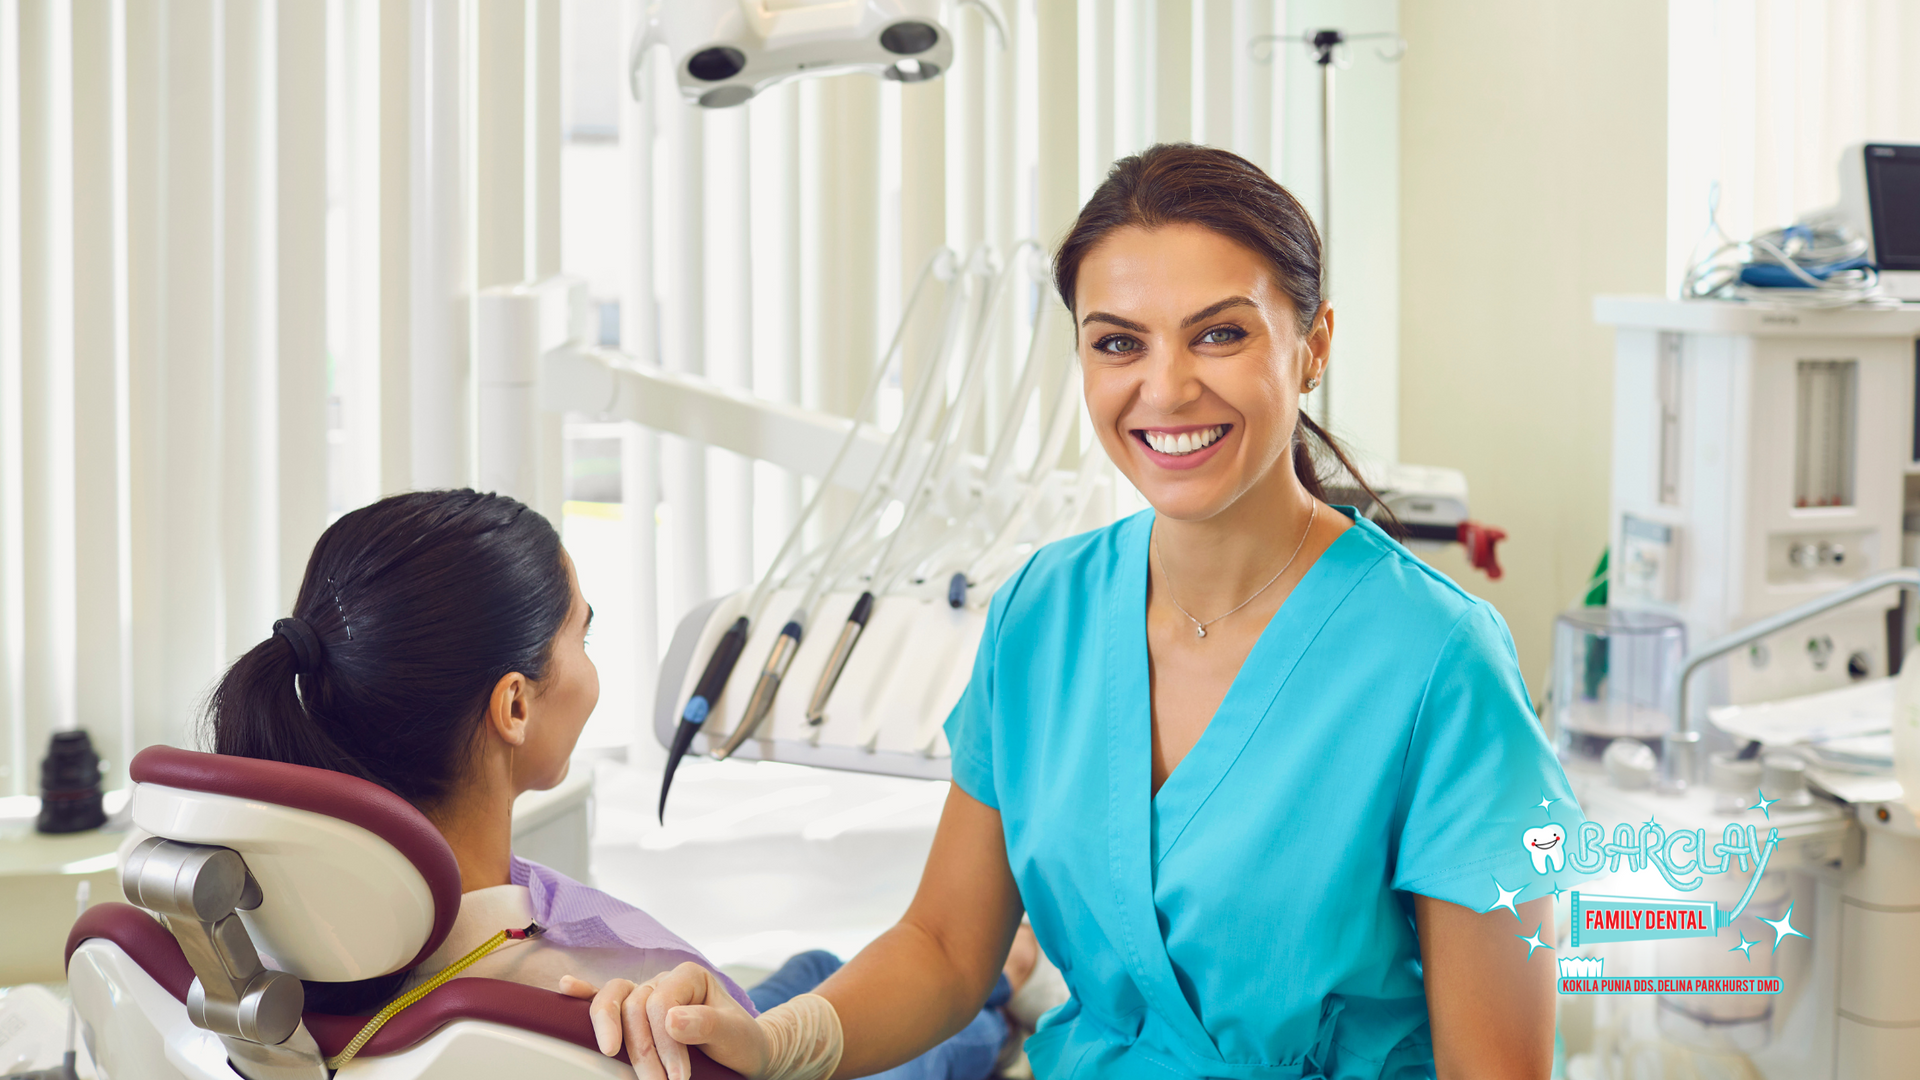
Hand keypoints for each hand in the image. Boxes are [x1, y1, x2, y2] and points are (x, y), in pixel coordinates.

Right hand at [560, 962, 771, 1079]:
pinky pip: (606, 997)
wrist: (743, 1053)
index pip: (661, 1003)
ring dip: (612, 1032)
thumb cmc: (740, 1042)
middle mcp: (663, 980)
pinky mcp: (634, 1013)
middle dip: (642, 1049)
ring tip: (611, 1054)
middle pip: (634, 1005)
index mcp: (689, 977)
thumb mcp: (735, 1035)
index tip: (679, 1077)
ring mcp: (646, 994)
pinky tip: (568, 988)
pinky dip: (587, 994)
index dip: (665, 1042)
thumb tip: (671, 1019)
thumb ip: (707, 1024)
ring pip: (614, 1000)